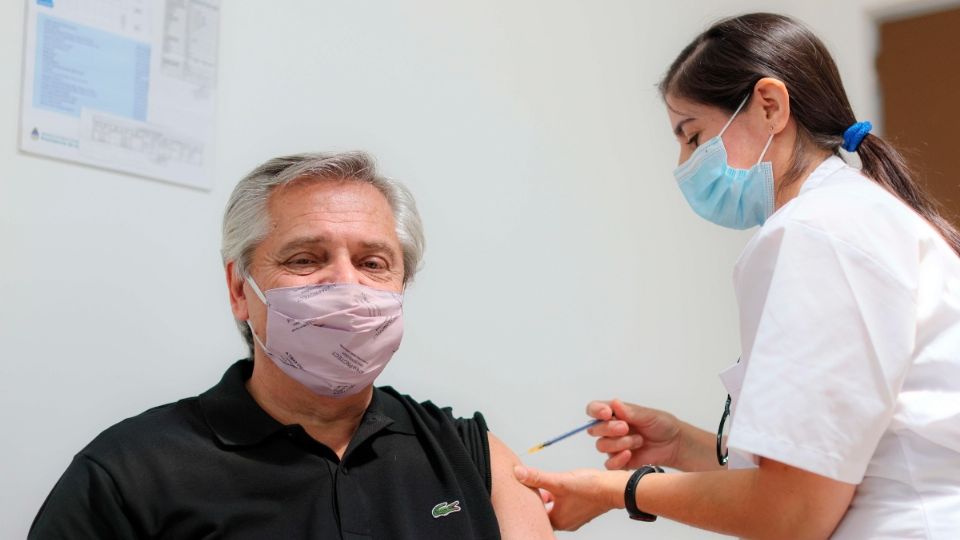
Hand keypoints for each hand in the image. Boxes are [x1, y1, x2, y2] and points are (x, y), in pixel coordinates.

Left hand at [513, 466, 629, 530]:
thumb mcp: (559, 481)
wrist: (615, 488)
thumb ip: (537, 477)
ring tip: (548, 484)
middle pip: (545, 512)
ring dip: (551, 496)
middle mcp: (566, 522)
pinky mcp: (583, 510)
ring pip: (556, 507)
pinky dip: (562, 497)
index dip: (529, 502)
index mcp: (558, 520)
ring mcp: (575, 517)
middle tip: (534, 486)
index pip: (535, 515)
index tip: (524, 491)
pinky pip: (567, 505)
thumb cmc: (591, 488)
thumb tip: (518, 473)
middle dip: (539, 499)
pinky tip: (564, 486)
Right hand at [587, 399, 681, 469]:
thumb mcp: (648, 415)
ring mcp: (614, 446)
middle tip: (625, 427)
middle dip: (608, 428)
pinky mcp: (619, 462)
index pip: (594, 409)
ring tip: (638, 441)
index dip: (596, 411)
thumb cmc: (661, 425)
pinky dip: (617, 459)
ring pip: (601, 446)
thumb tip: (614, 403)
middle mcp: (610, 429)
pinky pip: (609, 464)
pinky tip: (629, 454)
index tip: (606, 413)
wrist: (674, 444)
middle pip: (594, 429)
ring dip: (619, 443)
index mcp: (614, 413)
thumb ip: (630, 412)